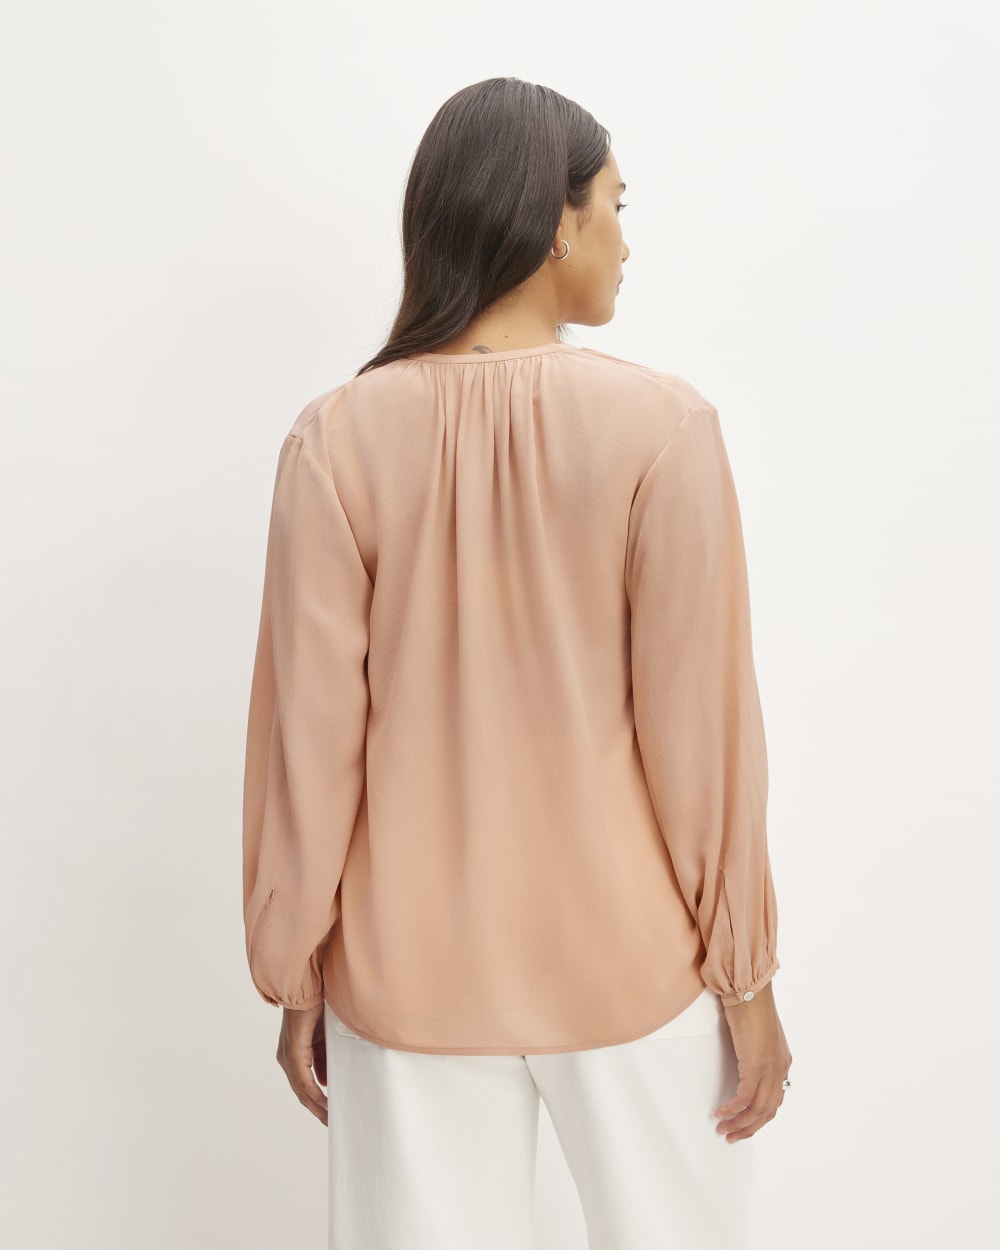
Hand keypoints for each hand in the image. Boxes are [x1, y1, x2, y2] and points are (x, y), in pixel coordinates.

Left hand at [276, 1002, 327, 1124]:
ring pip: (300, 1089)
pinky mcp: (293, 1050)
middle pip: (300, 1092)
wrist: (309, 983)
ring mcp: (288, 1055)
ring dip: (316, 1106)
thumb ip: (324, 1057)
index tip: (329, 1113)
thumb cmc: (318, 1005)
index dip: (315, 1101)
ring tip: (330, 1118)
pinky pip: (303, 1079)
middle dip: (316, 1109)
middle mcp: (286, 1057)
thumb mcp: (325, 1036)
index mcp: (294, 1053)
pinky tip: (325, 1103)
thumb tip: (326, 1081)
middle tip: (331, 1123)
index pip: (303, 1084)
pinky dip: (314, 1093)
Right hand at [714, 980, 791, 1142]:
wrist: (750, 991)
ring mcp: (770, 1070)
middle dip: (749, 1129)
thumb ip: (755, 1049)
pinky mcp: (755, 1067)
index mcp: (782, 1062)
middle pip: (768, 1112)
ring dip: (739, 1124)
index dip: (759, 1116)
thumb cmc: (750, 1004)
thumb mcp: (757, 1033)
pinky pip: (744, 1099)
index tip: (744, 1124)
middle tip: (732, 1136)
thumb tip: (745, 1057)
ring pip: (757, 1111)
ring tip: (723, 1129)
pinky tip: (720, 1112)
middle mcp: (780, 1070)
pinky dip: (732, 1109)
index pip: (774, 1100)